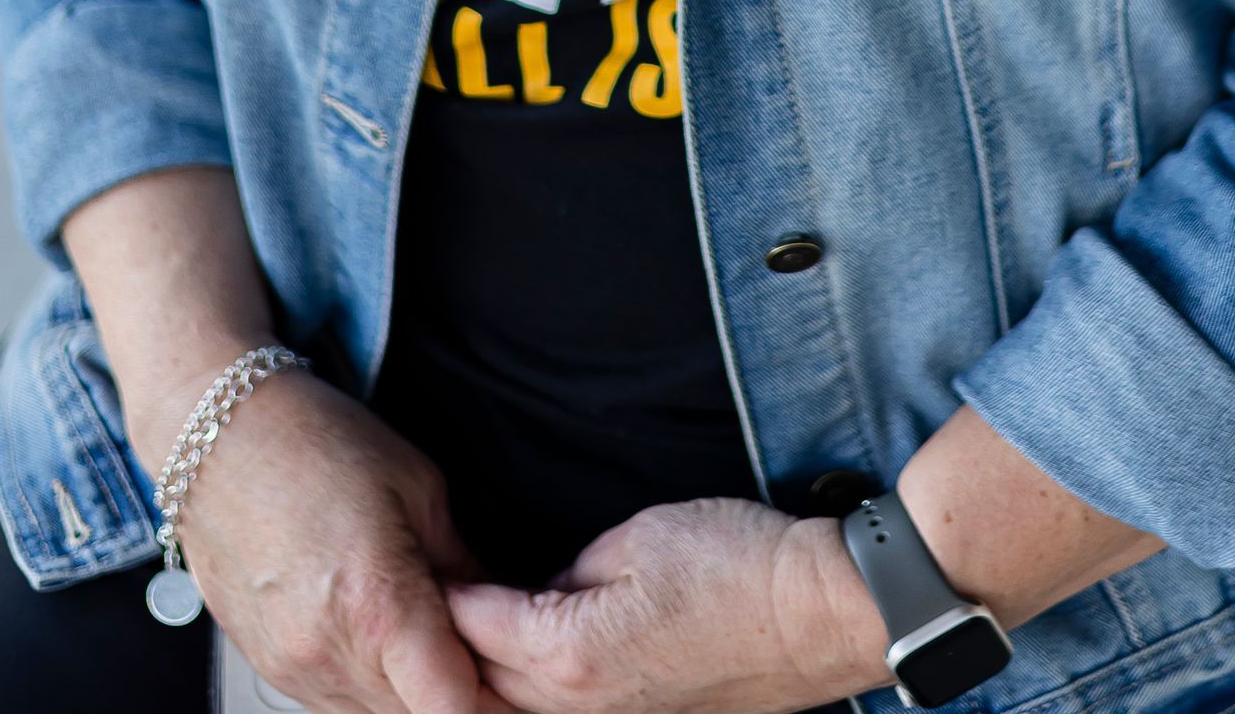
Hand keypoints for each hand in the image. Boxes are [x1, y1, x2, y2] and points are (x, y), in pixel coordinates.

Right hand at [136, 364, 499, 713]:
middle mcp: (328, 653)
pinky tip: (372, 626)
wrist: (219, 438)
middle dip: (452, 682)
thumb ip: (462, 566)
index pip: (452, 707)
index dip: (490, 689)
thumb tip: (498, 613)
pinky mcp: (269, 669)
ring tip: (416, 621)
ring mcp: (292, 669)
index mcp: (376, 605)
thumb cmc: (314, 442)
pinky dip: (367, 680)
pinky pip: (336, 702)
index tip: (503, 658)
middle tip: (467, 632)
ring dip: (408, 687)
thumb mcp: (417, 485)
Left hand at [444, 496, 890, 713]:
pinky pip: (565, 711)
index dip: (443, 593)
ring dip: (489, 675)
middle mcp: (581, 706)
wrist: (819, 614)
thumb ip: (572, 571)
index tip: (414, 564)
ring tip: (464, 637)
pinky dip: (531, 689)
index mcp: (569, 654)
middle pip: (485, 684)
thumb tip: (542, 591)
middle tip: (423, 601)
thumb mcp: (641, 537)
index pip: (474, 627)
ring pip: (521, 707)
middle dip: (452, 647)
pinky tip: (526, 664)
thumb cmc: (737, 565)